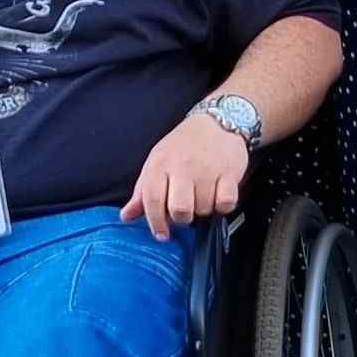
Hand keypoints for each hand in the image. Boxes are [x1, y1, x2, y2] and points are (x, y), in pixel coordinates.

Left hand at [123, 111, 249, 239]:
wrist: (216, 121)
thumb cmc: (183, 145)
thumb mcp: (157, 162)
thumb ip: (143, 192)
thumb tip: (126, 215)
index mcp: (160, 164)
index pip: (152, 201)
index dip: (156, 223)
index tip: (162, 234)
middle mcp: (182, 166)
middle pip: (180, 210)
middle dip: (182, 218)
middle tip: (186, 209)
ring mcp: (207, 169)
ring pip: (203, 209)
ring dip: (203, 209)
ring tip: (203, 195)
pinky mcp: (229, 172)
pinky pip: (226, 203)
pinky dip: (223, 205)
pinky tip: (219, 194)